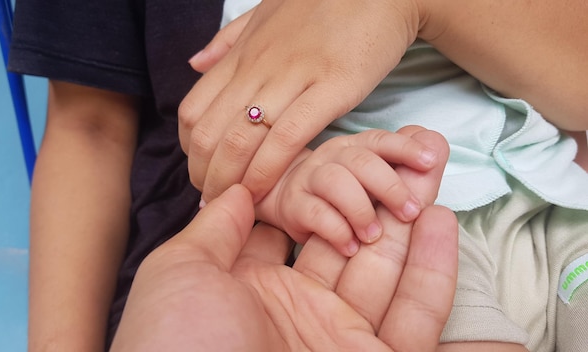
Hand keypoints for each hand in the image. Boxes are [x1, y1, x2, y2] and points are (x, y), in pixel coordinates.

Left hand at [110, 183, 457, 351]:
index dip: (320, 190)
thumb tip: (236, 190)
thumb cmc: (179, 346)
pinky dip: (433, 273)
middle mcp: (297, 313)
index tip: (346, 152)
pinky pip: (415, 319)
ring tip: (428, 173)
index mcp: (249, 289)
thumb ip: (213, 231)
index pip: (295, 227)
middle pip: (346, 244)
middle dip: (374, 198)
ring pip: (385, 274)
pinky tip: (441, 222)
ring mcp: (338, 342)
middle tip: (403, 154)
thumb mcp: (179, 276)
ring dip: (408, 224)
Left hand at [178, 0, 420, 202]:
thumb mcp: (264, 14)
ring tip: (236, 205)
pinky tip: (267, 192)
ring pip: (241, 139)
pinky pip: (289, 138)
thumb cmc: (324, 5)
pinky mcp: (332, 87)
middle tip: (216, 200)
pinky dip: (269, 171)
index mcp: (242, 55)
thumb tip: (193, 64)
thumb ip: (226, 41)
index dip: (189, 152)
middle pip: (210, 133)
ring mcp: (293, 76)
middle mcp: (258, 66)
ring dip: (231, 182)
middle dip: (205, 176)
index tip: (202, 172)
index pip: (193, 111)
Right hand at [256, 127, 442, 256]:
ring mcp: (310, 178)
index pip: (382, 140)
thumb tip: (436, 140)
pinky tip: (351, 247)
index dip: (406, 149)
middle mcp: (332, 156)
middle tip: (410, 213)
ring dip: (361, 210)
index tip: (430, 163)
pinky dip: (337, 231)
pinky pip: (315, 213)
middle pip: (361, 161)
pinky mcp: (293, 204)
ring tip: (375, 236)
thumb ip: (406, 163)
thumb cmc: (345, 193)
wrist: (293, 203)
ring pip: (336, 182)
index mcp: (357, 146)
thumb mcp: (375, 179)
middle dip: (390, 186)